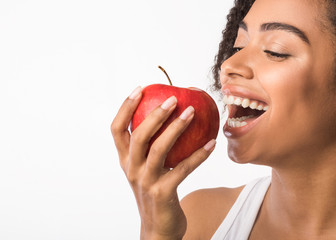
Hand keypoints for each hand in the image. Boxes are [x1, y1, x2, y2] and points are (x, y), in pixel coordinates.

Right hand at [111, 86, 215, 239]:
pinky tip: (212, 144)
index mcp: (125, 160)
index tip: (140, 89)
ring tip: (193, 112)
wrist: (158, 227)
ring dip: (177, 128)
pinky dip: (199, 155)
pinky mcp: (163, 193)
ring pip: (159, 149)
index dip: (125, 107)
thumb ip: (151, 147)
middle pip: (139, 135)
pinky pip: (183, 169)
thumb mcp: (146, 169)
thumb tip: (170, 117)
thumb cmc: (155, 191)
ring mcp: (146, 182)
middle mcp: (132, 169)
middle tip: (174, 99)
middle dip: (156, 114)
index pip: (117, 129)